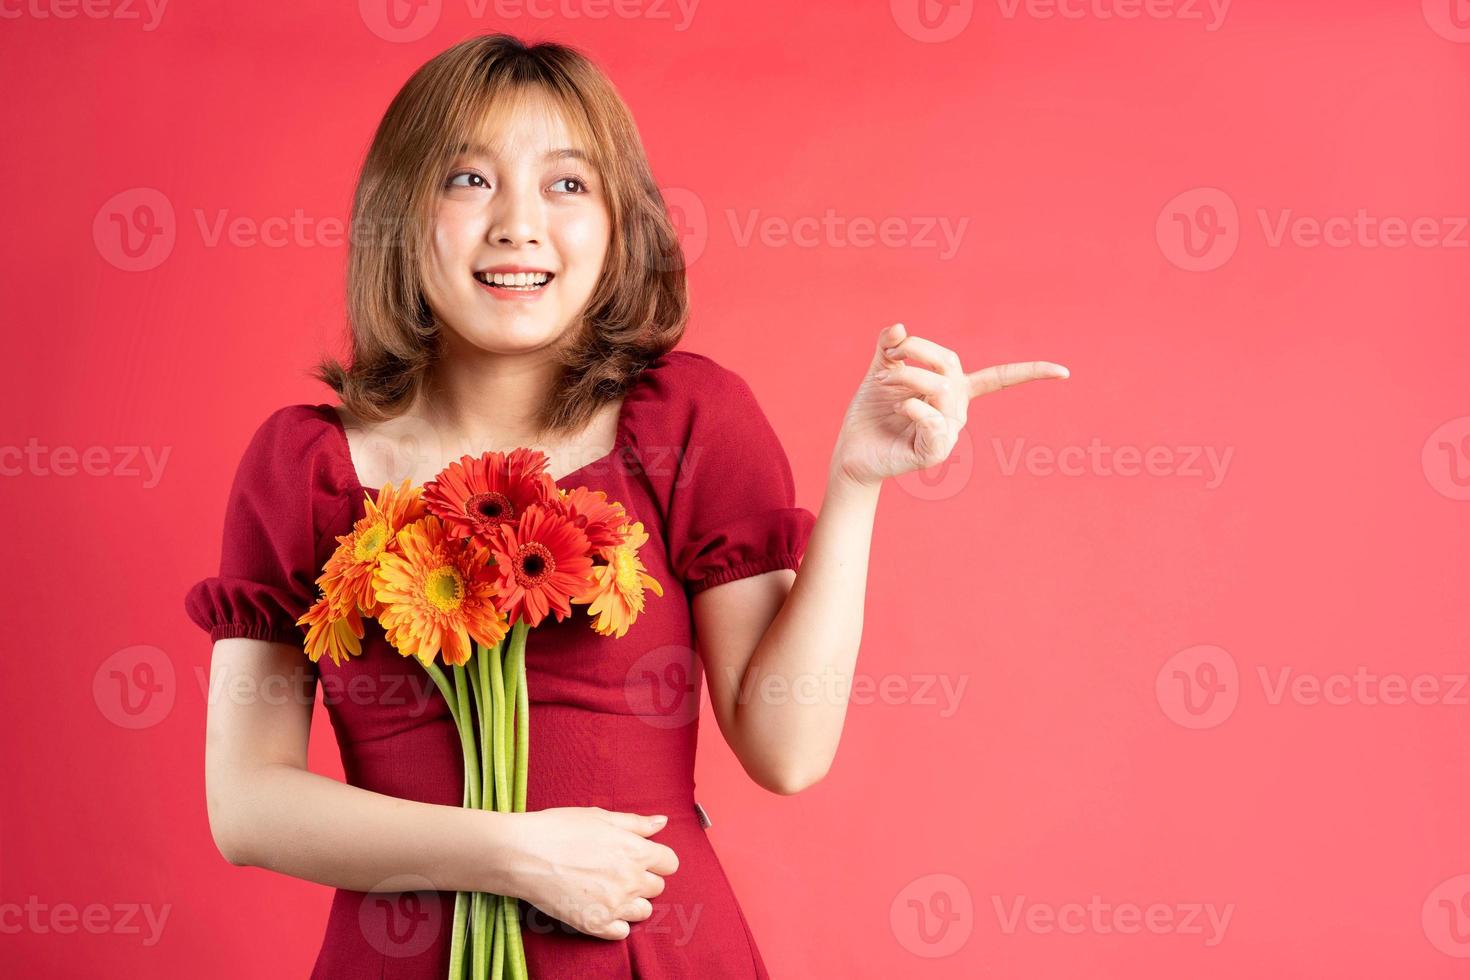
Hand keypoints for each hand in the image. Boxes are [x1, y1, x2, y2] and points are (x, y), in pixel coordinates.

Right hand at [509, 806, 678, 939]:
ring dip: (631, 902)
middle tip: (617, 872)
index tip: (640, 857)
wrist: (524, 854)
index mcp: (636, 851)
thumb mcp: (601, 817)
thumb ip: (636, 823)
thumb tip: (662, 823)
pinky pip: (622, 932)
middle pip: (657, 887)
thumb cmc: (560, 828)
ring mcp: (615, 905)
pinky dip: (615, 923)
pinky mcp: (596, 924)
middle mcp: (631, 880)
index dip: (656, 859)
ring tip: (607, 890)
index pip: (670, 863)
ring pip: (643, 911)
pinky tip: (600, 908)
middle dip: (642, 879)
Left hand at [830, 323, 1068, 488]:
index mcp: (955, 389)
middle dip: (917, 353)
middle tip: (888, 358)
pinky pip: (933, 420)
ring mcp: (949, 433)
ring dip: (907, 377)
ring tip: (883, 383)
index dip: (1031, 373)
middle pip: (951, 369)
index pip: (1000, 378)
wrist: (853, 450)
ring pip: (941, 390)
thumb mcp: (881, 370)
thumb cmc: (872, 412)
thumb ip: (891, 346)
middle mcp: (958, 411)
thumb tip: (899, 326)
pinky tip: (900, 407)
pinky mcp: (934, 452)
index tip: (1064, 372)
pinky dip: (914, 405)